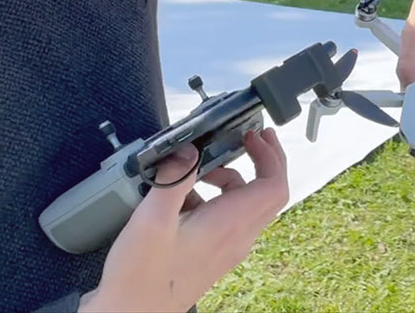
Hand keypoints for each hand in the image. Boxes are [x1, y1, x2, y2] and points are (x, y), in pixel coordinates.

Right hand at [80, 128, 288, 312]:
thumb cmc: (140, 278)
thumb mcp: (152, 219)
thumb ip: (173, 179)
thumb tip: (188, 150)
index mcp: (229, 225)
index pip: (275, 186)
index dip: (271, 155)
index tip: (254, 135)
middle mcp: (236, 238)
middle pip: (268, 193)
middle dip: (262, 160)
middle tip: (246, 139)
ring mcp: (227, 248)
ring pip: (247, 205)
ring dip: (232, 179)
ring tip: (199, 170)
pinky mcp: (214, 254)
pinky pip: (229, 219)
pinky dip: (216, 199)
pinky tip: (184, 198)